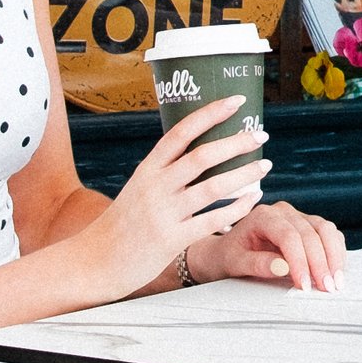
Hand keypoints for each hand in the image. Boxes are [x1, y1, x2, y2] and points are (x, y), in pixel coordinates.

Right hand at [101, 108, 269, 295]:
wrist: (96, 261)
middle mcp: (155, 186)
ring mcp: (163, 213)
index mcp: (147, 169)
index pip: (181, 132)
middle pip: (202, 156)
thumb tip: (199, 154)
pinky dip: (236, 208)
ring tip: (265, 164)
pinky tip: (252, 200)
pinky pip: (212, 220)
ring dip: (244, 174)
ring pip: (213, 187)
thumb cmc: (122, 225)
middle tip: (261, 133)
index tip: (235, 101)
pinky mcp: (171, 239)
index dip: (210, 113)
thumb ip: (165, 172)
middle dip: (236, 142)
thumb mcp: (138, 188)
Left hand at [191, 203, 347, 292]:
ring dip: (334, 257)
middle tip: (326, 288)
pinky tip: (336, 272)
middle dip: (321, 263)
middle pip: (311, 233)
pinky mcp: (309, 225)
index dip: (300, 261)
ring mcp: (298, 216)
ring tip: (335, 283)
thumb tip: (283, 267)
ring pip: (325, 230)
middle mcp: (283, 212)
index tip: (305, 285)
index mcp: (263, 216)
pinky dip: (336, 253)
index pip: (289, 236)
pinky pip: (329, 235)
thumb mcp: (235, 263)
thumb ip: (257, 264)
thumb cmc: (230, 256)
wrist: (228, 251)